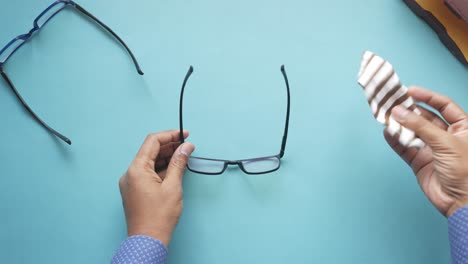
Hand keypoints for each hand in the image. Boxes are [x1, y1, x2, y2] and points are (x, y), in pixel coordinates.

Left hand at [119, 130, 194, 245]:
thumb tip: (185, 147)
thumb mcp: (173, 186)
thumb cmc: (158, 216)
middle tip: (187, 145)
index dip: (170, 135)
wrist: (148, 240)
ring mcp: (132, 182)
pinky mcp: (135, 190)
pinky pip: (148, 172)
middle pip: (150, 151)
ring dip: (167, 157)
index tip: (184, 134)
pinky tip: (175, 169)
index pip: (152, 142)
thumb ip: (179, 163)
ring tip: (184, 156)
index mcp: (136, 169)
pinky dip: (162, 169)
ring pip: (150, 162)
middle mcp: (130, 173)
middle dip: (170, 146)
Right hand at [384, 87, 467, 216]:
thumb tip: (399, 112)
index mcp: (463, 128)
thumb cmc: (466, 171)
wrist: (462, 202)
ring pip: (413, 132)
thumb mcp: (445, 142)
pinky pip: (405, 148)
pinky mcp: (420, 162)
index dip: (427, 97)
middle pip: (425, 118)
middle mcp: (447, 136)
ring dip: (400, 125)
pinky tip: (388, 133)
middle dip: (409, 110)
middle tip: (393, 103)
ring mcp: (433, 149)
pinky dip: (396, 140)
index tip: (409, 91)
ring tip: (387, 116)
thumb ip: (420, 126)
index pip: (444, 106)